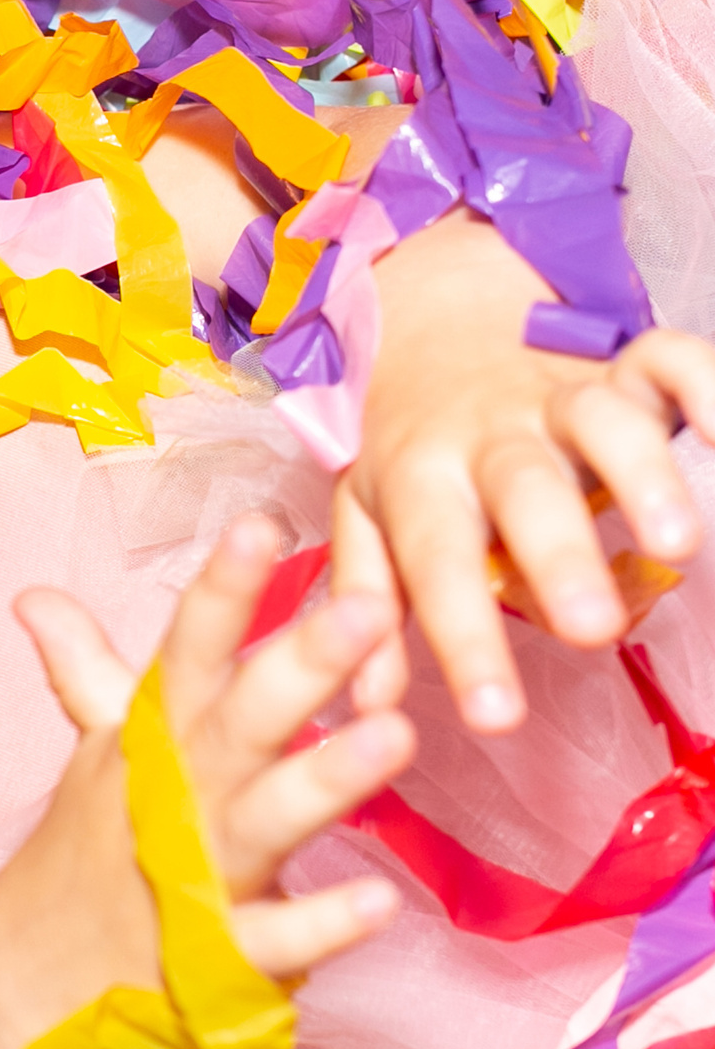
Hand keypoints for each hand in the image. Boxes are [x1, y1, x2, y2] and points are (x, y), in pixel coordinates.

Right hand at [0, 516, 411, 1048]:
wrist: (24, 992)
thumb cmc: (86, 859)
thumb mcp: (94, 760)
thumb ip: (86, 673)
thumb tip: (36, 595)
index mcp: (151, 742)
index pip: (186, 651)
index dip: (223, 590)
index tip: (264, 520)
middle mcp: (174, 798)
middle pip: (238, 720)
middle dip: (299, 665)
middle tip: (368, 608)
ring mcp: (192, 877)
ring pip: (265, 820)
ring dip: (327, 779)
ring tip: (399, 736)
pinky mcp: (214, 961)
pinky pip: (274, 942)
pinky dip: (323, 924)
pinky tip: (381, 903)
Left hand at [335, 211, 714, 731]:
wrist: (431, 332)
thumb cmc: (413, 453)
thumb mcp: (369, 521)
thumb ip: (370, 606)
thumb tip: (368, 705)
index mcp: (422, 480)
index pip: (436, 564)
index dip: (463, 641)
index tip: (495, 716)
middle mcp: (491, 437)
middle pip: (522, 489)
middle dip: (558, 557)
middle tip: (592, 631)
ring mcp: (558, 398)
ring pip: (602, 421)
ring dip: (642, 476)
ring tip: (679, 545)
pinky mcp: (620, 367)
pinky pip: (668, 360)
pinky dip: (706, 385)